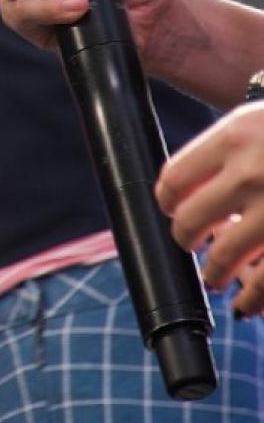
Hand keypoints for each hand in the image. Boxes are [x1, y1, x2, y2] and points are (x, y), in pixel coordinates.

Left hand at [156, 105, 263, 315]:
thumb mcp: (260, 119)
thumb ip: (228, 148)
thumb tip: (189, 186)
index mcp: (234, 137)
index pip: (174, 179)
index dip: (167, 200)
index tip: (171, 207)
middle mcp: (249, 174)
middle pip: (190, 222)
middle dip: (185, 240)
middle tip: (190, 243)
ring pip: (222, 258)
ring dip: (214, 273)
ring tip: (215, 276)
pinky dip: (253, 299)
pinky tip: (248, 303)